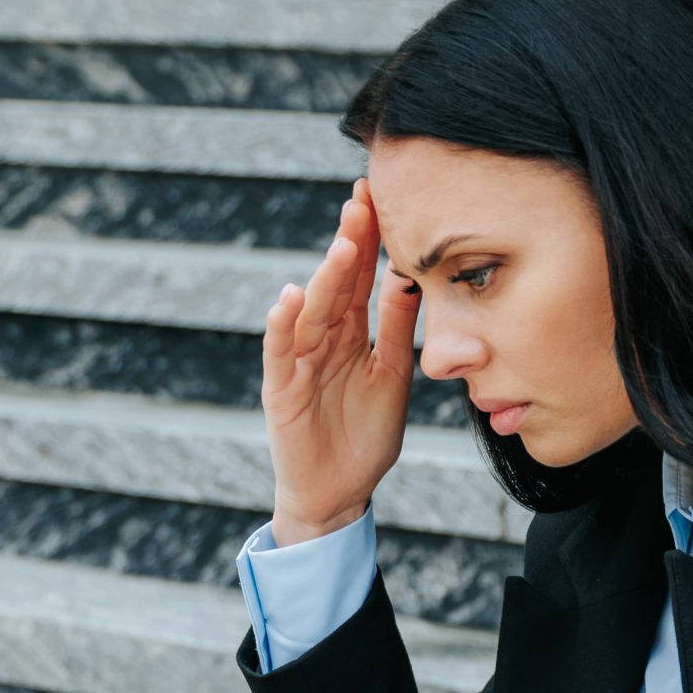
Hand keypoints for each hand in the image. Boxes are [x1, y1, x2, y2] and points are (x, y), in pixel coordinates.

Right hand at [263, 177, 419, 545]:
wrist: (338, 495)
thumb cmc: (364, 437)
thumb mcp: (392, 376)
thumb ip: (396, 328)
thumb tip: (411, 276)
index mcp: (351, 334)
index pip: (360, 277)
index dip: (369, 239)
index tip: (379, 197)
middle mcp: (322, 340)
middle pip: (336, 284)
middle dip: (349, 244)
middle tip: (362, 202)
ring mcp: (299, 363)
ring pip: (312, 313)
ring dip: (325, 279)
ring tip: (343, 245)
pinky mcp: (282, 392)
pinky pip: (280, 354)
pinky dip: (283, 327)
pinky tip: (289, 299)